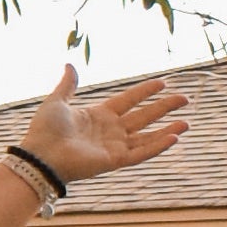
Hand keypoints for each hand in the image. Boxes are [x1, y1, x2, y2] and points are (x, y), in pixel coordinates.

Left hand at [26, 62, 187, 186]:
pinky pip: (141, 153)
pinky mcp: (114, 161)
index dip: (145, 91)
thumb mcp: (57, 101)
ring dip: (167, 130)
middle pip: (144, 117)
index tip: (163, 82)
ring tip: (186, 123)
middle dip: (165, 108)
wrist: (39, 156)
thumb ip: (68, 85)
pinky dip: (157, 146)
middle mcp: (110, 131)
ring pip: (147, 137)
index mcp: (98, 115)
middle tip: (185, 98)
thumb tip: (69, 64)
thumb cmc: (44, 130)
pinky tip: (174, 138)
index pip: (129, 100)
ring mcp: (113, 147)